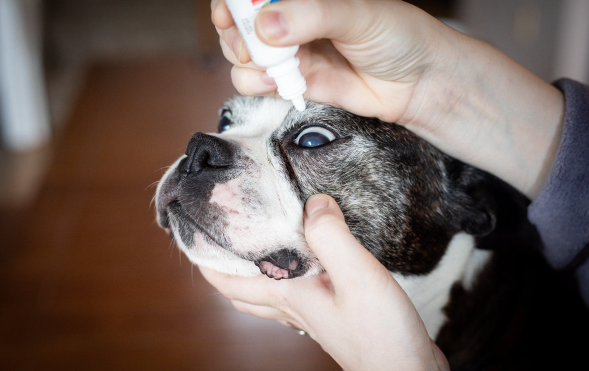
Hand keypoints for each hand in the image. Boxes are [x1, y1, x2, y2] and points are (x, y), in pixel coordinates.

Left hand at [199, 194, 458, 370]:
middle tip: (222, 235)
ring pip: (267, 293)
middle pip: (242, 289)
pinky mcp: (333, 315)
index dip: (205, 260)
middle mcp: (292, 306)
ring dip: (253, 271)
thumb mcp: (356, 275)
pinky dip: (288, 275)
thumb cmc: (380, 334)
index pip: (227, 280)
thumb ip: (330, 236)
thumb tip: (313, 203)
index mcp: (287, 295)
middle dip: (223, 266)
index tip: (192, 233)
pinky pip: (297, 292)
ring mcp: (312, 315)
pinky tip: (309, 260)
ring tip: (257, 242)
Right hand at [212, 0, 563, 198]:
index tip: (231, 11)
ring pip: (243, 55)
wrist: (418, 83)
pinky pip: (258, 83)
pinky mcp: (296, 81)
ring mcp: (292, 50)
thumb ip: (312, 16)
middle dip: (237, 33)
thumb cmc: (398, 36)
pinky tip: (279, 82)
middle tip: (251, 41)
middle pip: (240, 23)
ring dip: (247, 61)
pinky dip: (259, 84)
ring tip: (273, 64)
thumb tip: (267, 26)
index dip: (235, 1)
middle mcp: (293, 19)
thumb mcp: (358, 14)